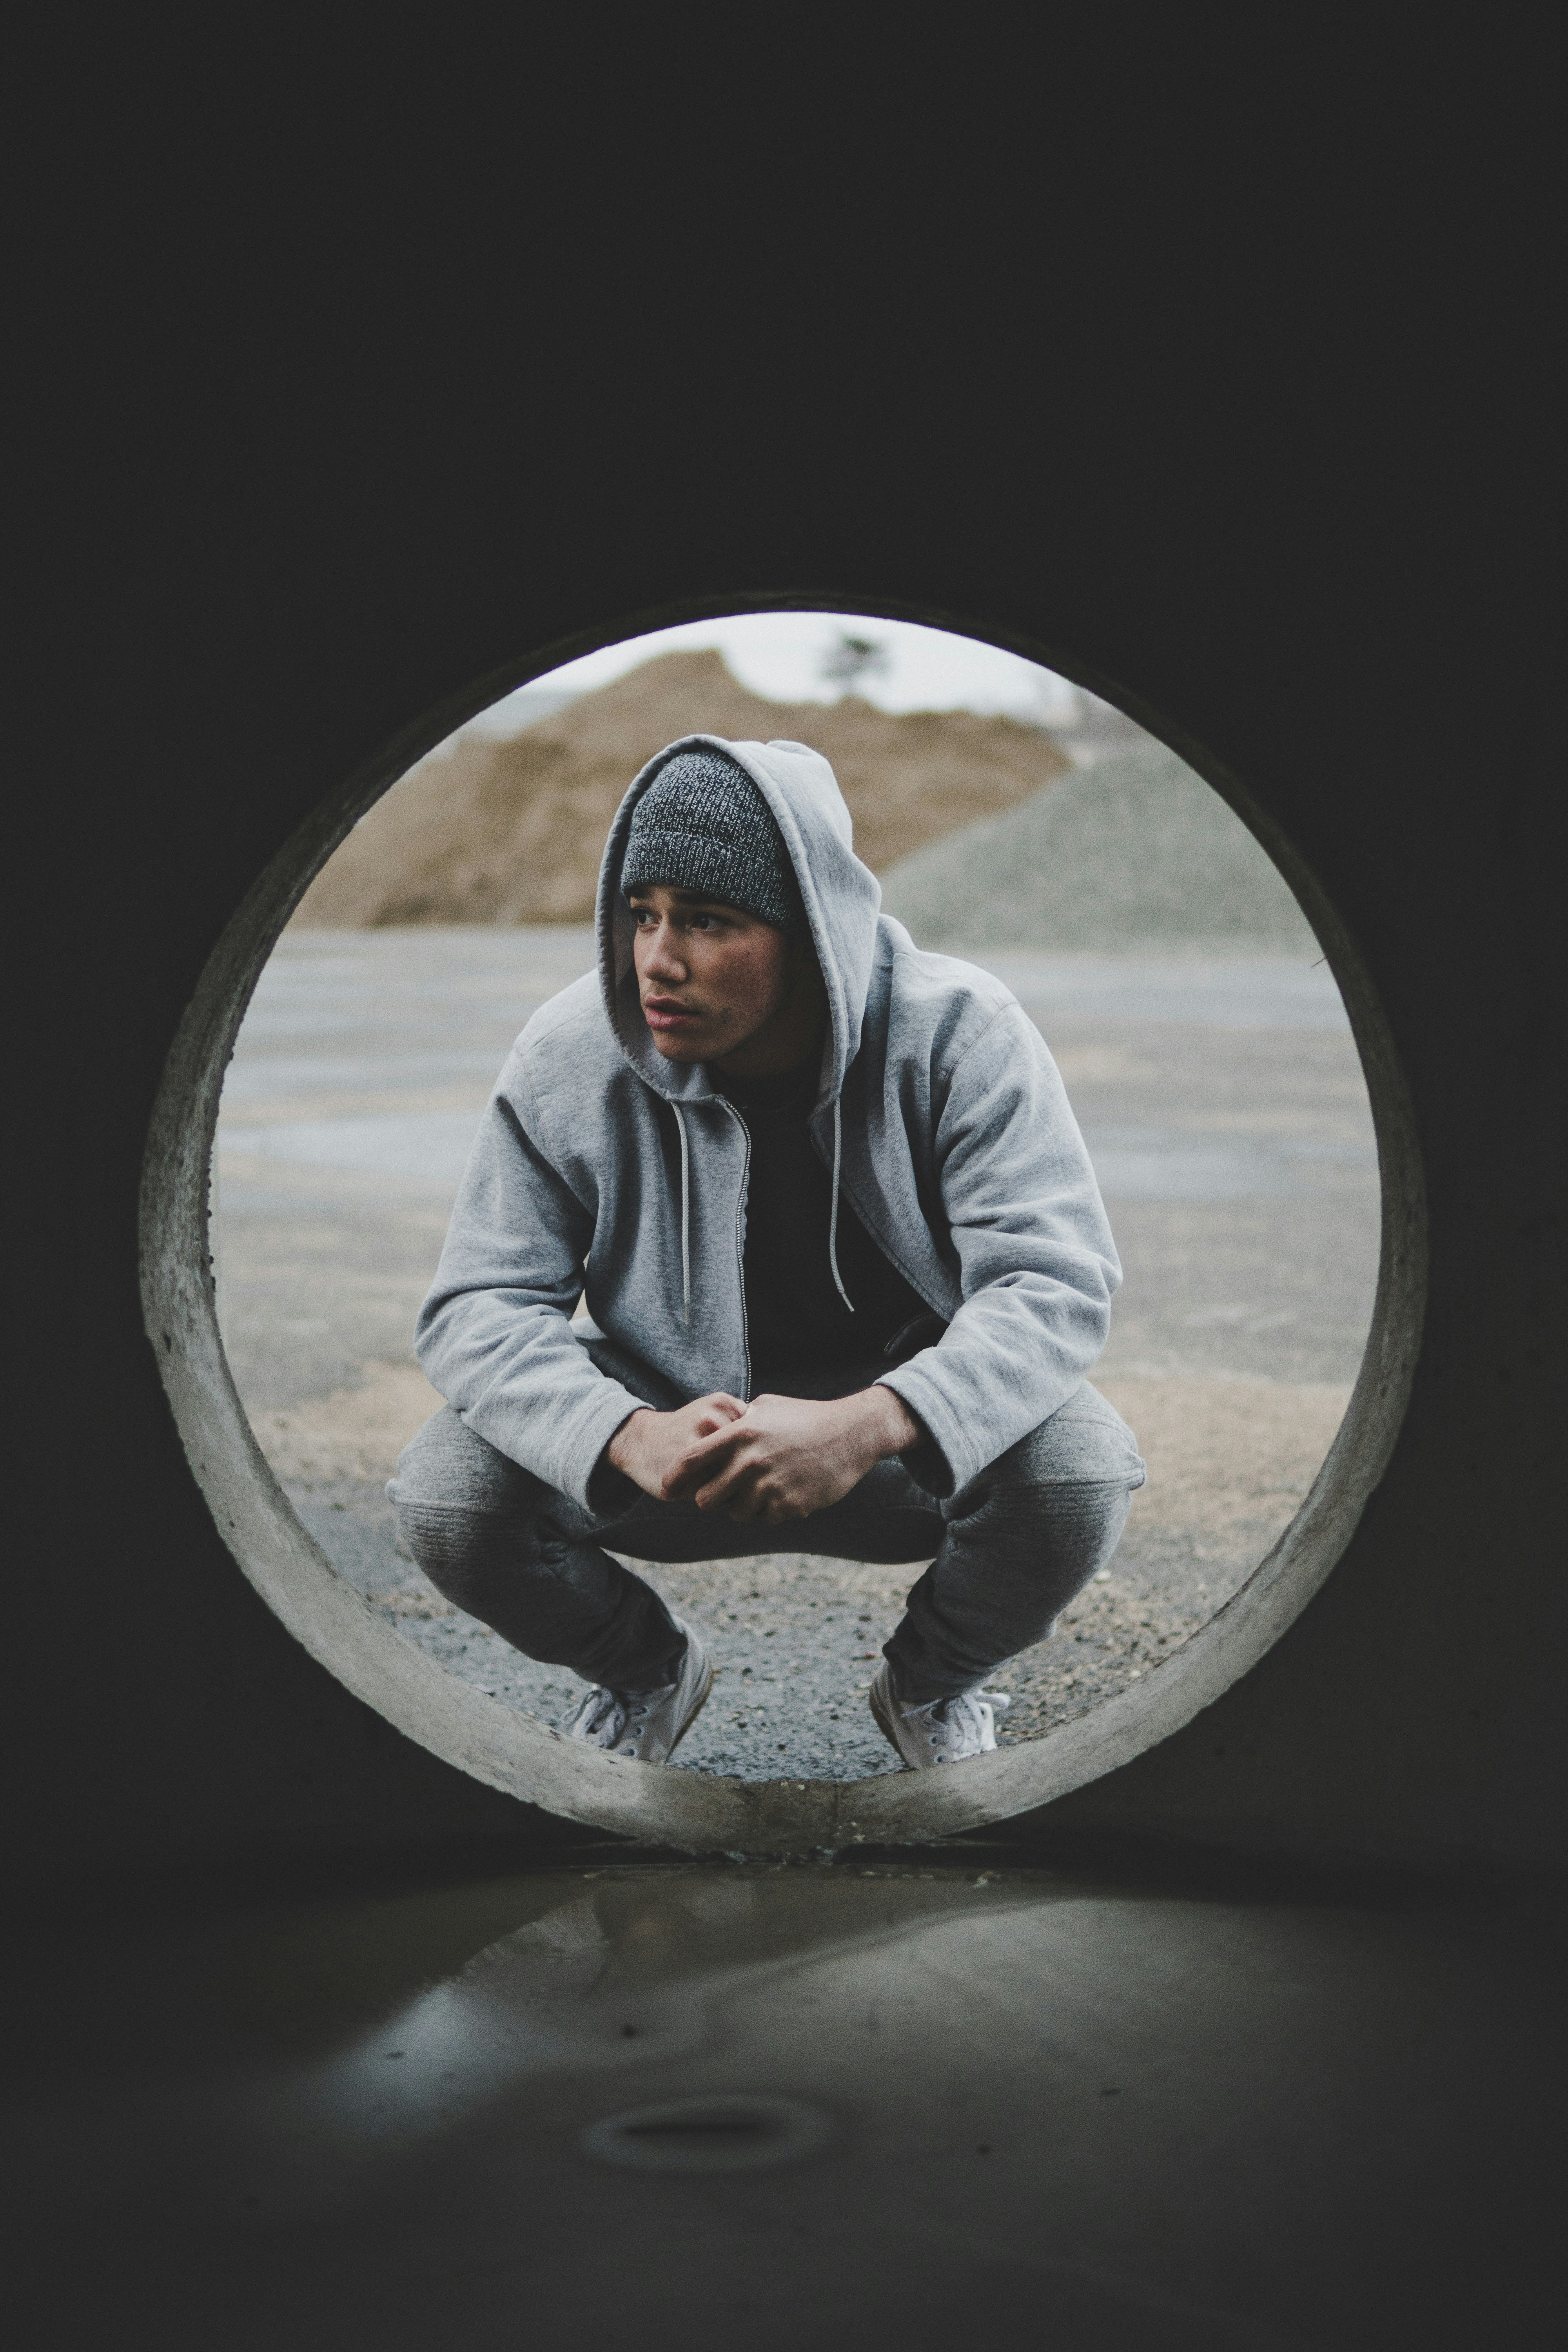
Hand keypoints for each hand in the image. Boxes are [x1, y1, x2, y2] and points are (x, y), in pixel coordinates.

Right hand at [605, 1393, 746, 1500]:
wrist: (638, 1440)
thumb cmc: (684, 1433)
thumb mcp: (713, 1414)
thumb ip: (743, 1428)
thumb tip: (772, 1459)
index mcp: (724, 1404)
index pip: (760, 1440)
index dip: (750, 1454)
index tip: (733, 1454)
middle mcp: (713, 1419)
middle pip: (751, 1460)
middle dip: (742, 1472)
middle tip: (719, 1469)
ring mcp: (698, 1443)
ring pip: (736, 1477)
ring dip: (728, 1486)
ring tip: (707, 1477)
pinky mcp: (687, 1469)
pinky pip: (716, 1491)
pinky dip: (710, 1494)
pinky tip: (692, 1484)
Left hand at [661, 1386, 919, 1523]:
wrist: (851, 1434)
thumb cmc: (806, 1416)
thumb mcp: (767, 1407)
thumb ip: (738, 1421)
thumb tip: (712, 1430)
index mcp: (741, 1433)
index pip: (691, 1460)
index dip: (674, 1478)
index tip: (667, 1489)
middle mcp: (752, 1461)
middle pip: (706, 1499)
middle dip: (711, 1498)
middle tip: (723, 1491)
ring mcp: (771, 1486)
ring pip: (736, 1514)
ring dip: (743, 1506)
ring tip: (762, 1487)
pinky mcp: (790, 1506)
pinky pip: (764, 1519)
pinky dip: (769, 1511)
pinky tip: (784, 1492)